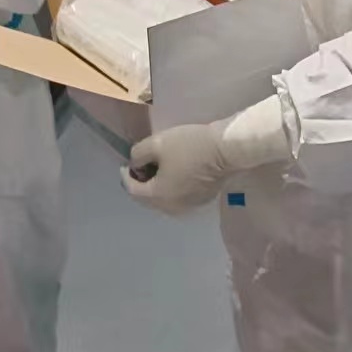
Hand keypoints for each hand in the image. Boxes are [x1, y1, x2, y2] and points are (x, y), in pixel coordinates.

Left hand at [121, 96, 289, 215]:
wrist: (226, 150)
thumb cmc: (190, 146)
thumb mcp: (157, 143)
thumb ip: (138, 154)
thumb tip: (135, 164)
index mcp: (158, 196)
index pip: (133, 190)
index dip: (126, 176)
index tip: (125, 164)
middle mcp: (172, 208)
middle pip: (148, 198)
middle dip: (141, 183)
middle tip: (140, 166)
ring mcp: (188, 206)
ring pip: (163, 200)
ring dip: (156, 186)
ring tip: (156, 169)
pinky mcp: (202, 201)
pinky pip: (178, 197)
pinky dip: (171, 188)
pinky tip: (174, 173)